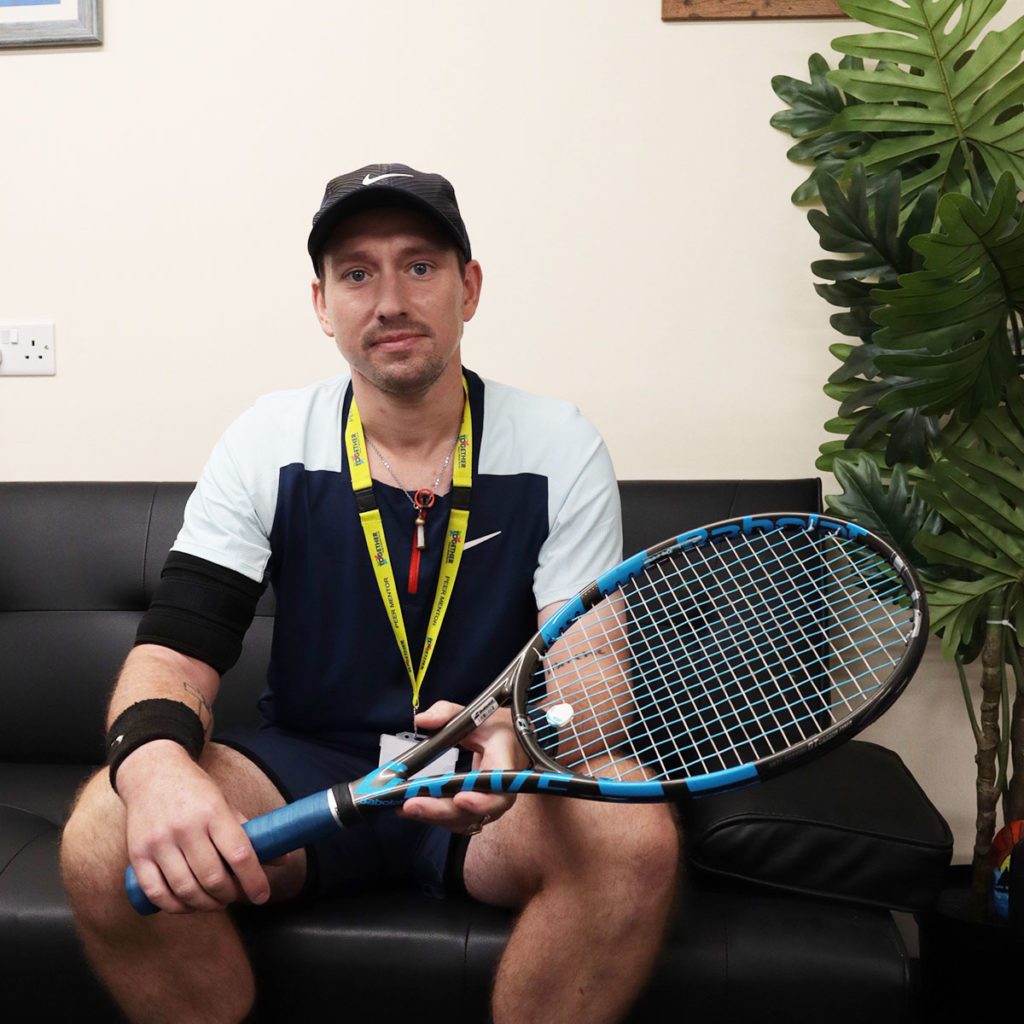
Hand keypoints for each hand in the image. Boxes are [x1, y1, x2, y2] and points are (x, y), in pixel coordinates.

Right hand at [116, 741, 270, 913]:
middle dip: (230, 895)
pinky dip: (175, 906)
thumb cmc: (195, 792)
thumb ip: (250, 834)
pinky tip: (188, 904)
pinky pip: (156, 893)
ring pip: (186, 889)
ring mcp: (159, 842)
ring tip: (215, 901)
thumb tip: (283, 860)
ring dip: (206, 905)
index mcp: (214, 812)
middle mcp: (186, 827)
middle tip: (235, 895)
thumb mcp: (226, 805)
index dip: (254, 880)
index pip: (239, 854)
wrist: (152, 773)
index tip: (263, 895)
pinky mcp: (138, 854)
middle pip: (213, 878)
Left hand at [398, 700, 525, 834]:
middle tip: (411, 804)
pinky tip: (411, 807)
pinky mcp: (476, 811)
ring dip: (432, 816)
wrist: (511, 745)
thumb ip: (447, 713)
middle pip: (474, 812)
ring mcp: (488, 806)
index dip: (482, 800)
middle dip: (440, 810)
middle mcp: (500, 792)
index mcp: (504, 764)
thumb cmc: (496, 730)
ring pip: (462, 820)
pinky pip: (456, 820)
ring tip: (403, 806)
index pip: (500, 790)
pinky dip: (433, 816)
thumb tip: (422, 720)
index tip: (460, 798)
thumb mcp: (477, 713)